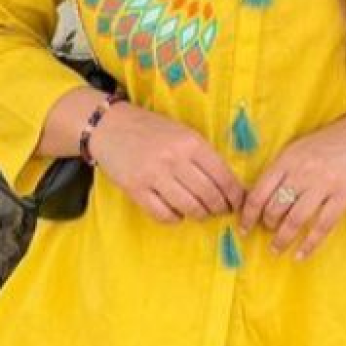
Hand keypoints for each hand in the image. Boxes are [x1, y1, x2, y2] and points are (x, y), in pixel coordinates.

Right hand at [88, 101, 244, 222]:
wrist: (109, 126)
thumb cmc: (150, 129)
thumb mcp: (182, 133)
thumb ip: (202, 156)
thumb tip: (228, 185)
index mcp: (191, 142)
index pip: (223, 176)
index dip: (234, 195)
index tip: (237, 203)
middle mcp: (174, 159)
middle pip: (209, 195)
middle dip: (219, 208)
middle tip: (220, 211)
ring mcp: (154, 176)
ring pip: (189, 208)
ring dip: (199, 215)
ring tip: (200, 213)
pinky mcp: (136, 190)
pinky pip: (164, 215)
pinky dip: (175, 219)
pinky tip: (177, 212)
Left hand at [240, 105, 345, 259]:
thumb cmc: (336, 141)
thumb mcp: (302, 147)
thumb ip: (284, 168)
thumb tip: (262, 197)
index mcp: (288, 158)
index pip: (258, 192)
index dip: (248, 215)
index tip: (243, 227)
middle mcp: (303, 171)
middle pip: (274, 208)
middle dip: (266, 226)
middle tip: (266, 233)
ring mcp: (324, 184)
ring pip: (294, 220)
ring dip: (282, 239)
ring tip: (277, 248)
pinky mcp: (344, 197)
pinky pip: (321, 227)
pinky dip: (309, 244)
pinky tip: (301, 254)